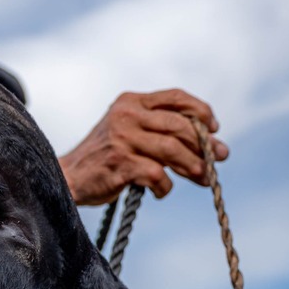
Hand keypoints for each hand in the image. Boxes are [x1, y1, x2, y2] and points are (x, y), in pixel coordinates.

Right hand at [59, 89, 228, 205]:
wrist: (67, 178)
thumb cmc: (103, 158)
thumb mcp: (126, 131)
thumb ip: (156, 129)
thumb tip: (207, 143)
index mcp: (131, 101)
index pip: (175, 97)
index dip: (200, 110)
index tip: (214, 128)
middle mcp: (127, 115)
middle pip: (180, 125)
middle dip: (205, 143)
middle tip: (220, 157)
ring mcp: (123, 138)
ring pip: (173, 149)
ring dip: (194, 166)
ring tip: (204, 178)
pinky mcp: (120, 162)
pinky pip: (157, 174)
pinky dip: (165, 186)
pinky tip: (162, 191)